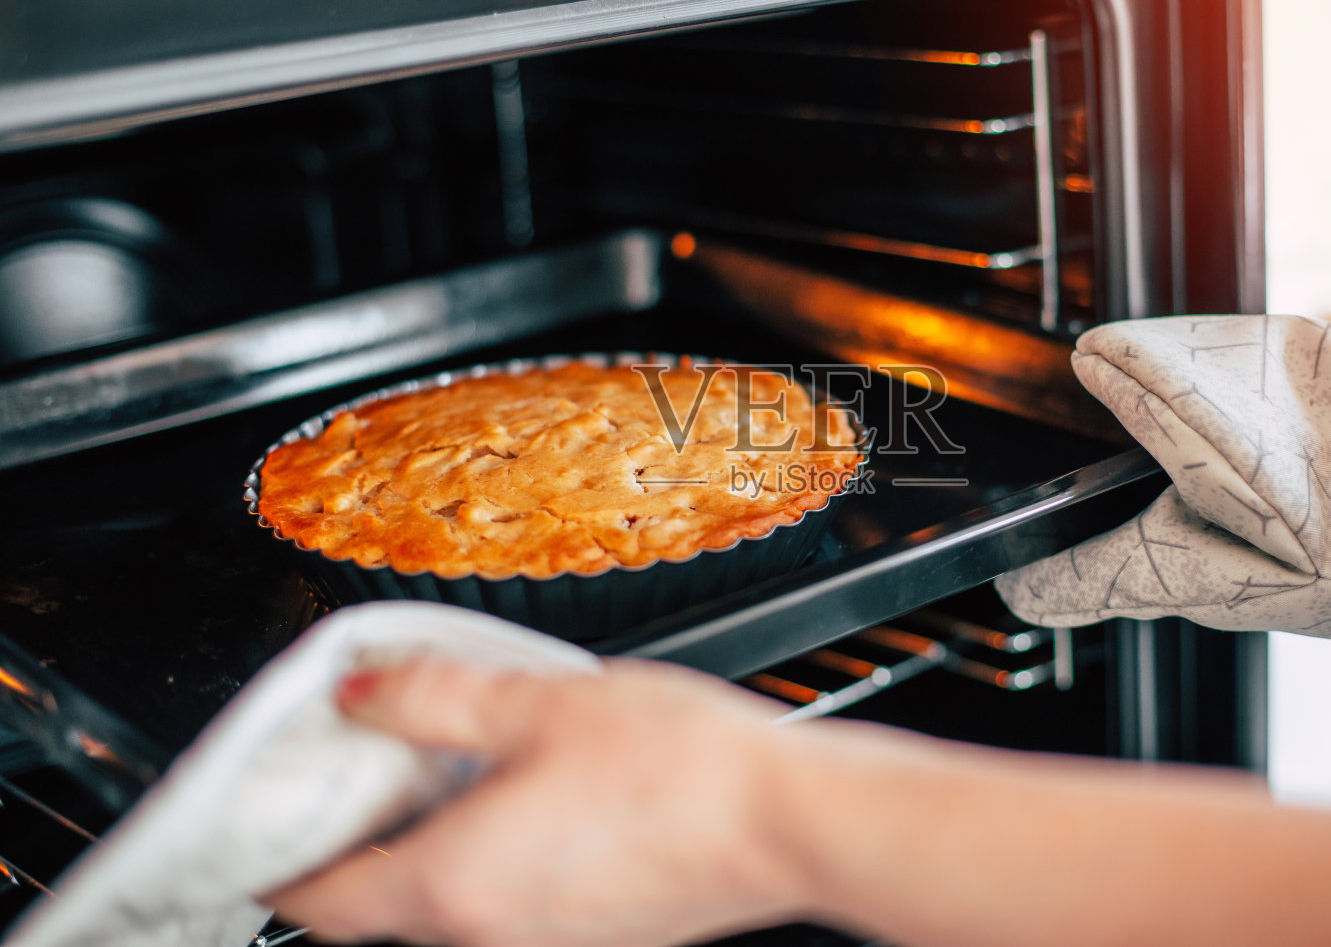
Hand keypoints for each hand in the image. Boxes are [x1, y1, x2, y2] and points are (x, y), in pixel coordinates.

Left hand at [267, 655, 806, 946]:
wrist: (786, 824)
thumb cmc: (678, 770)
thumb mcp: (537, 702)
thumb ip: (430, 697)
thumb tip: (361, 691)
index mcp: (453, 881)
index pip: (316, 901)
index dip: (276, 862)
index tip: (263, 827)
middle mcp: (489, 932)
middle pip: (377, 908)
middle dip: (352, 847)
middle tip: (358, 772)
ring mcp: (545, 943)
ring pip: (445, 908)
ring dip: (425, 850)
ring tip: (450, 768)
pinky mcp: (595, 934)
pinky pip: (507, 907)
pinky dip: (488, 862)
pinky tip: (528, 795)